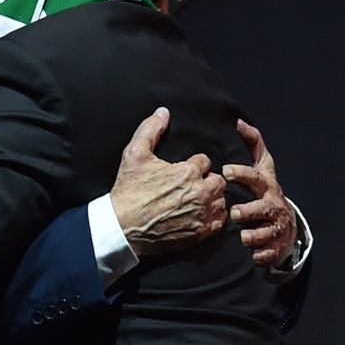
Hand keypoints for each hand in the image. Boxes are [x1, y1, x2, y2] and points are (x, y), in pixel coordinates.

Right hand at [110, 107, 227, 256]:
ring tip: (195, 200)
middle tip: (190, 185)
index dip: (192, 165)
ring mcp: (202, 213)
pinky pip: (220, 220)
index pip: (204, 161)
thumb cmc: (128, 190)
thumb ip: (150, 130)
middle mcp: (200, 192)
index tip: (181, 172)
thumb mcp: (134, 154)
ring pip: (221, 200)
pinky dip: (213, 217)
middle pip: (218, 180)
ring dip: (211, 198)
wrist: (123, 226)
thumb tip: (163, 112)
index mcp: (188, 171)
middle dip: (206, 180)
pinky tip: (199, 214)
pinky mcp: (201, 232)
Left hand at [223, 119, 295, 266]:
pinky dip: (262, 254)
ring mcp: (276, 227)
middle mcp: (273, 206)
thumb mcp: (262, 167)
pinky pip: (269, 252)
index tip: (225, 171)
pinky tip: (253, 254)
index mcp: (266, 186)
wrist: (285, 222)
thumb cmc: (265, 190)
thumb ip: (253, 145)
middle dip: (250, 210)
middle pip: (264, 208)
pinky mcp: (275, 246)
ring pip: (267, 232)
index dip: (242, 173)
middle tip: (234, 213)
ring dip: (255, 235)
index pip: (256, 176)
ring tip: (243, 236)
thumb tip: (238, 121)